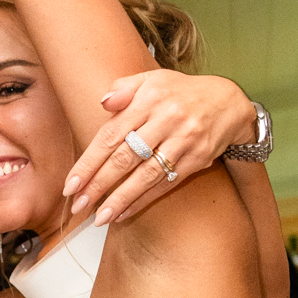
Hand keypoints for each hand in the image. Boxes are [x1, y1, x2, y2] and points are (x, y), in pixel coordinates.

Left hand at [63, 72, 256, 225]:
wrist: (227, 103)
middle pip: (125, 158)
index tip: (70, 184)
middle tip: (78, 206)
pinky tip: (124, 212)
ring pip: (145, 175)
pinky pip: (165, 183)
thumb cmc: (179, 93)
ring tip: (99, 217)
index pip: (111, 135)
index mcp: (149, 99)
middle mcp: (166, 120)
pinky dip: (143, 200)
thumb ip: (124, 88)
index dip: (89, 162)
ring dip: (120, 199)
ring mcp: (183, 141)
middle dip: (98, 185)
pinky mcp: (196, 159)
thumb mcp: (152, 79)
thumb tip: (103, 102)